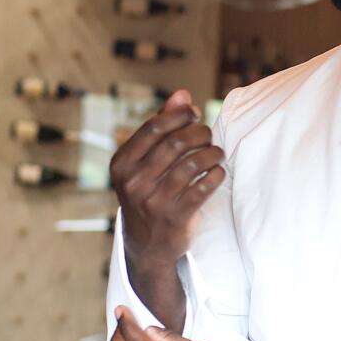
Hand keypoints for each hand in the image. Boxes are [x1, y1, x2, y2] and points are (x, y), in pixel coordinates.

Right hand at [110, 88, 224, 269]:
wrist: (147, 245)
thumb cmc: (148, 192)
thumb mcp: (143, 162)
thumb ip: (160, 126)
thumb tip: (182, 95)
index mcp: (121, 164)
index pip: (153, 128)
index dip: (179, 116)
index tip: (194, 114)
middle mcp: (133, 182)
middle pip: (175, 143)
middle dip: (199, 133)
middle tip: (208, 134)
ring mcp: (153, 202)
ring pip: (193, 164)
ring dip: (211, 153)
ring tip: (217, 152)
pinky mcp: (175, 218)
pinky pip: (204, 188)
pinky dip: (216, 176)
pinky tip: (219, 172)